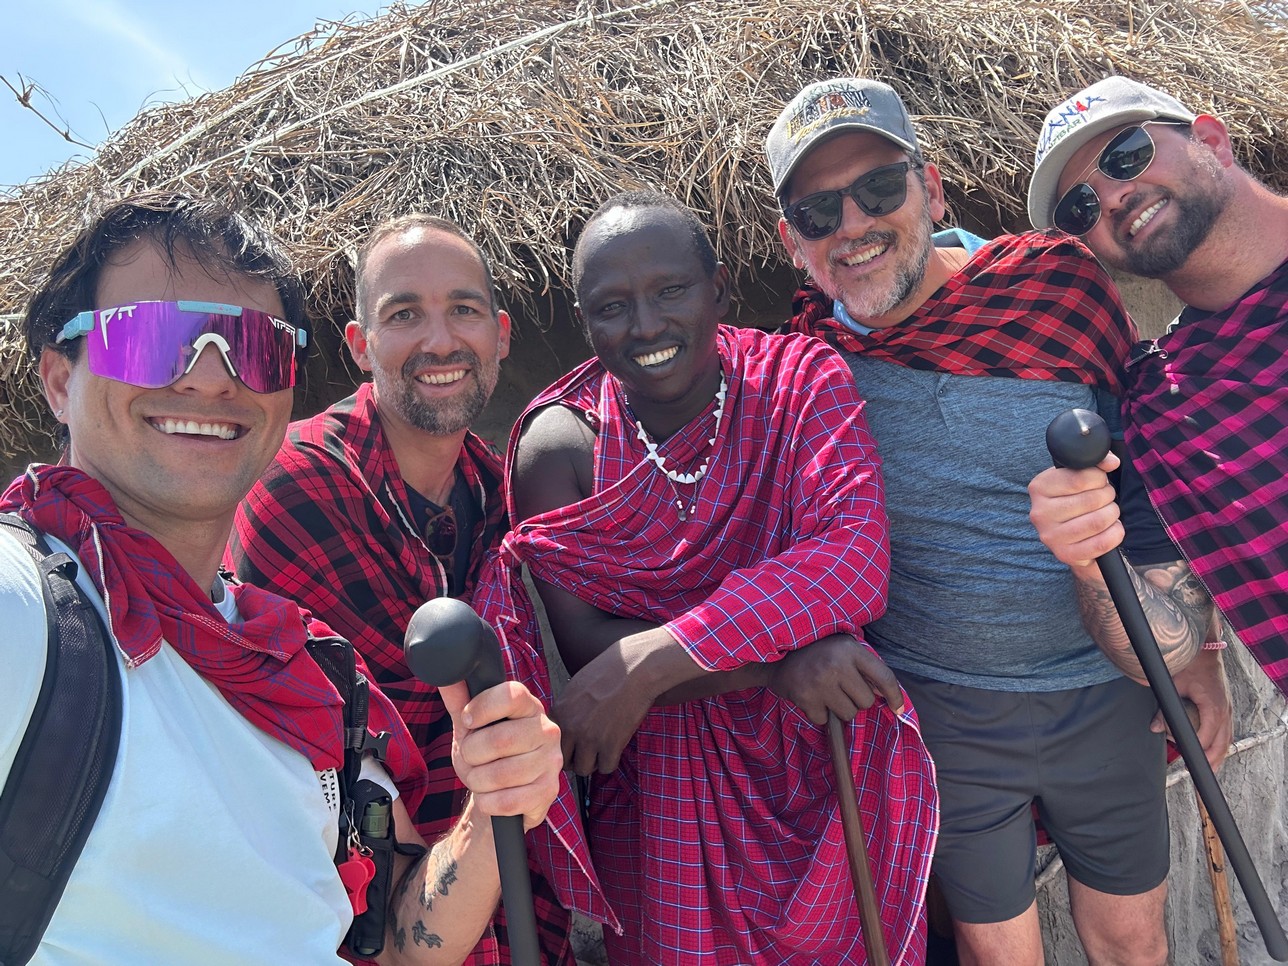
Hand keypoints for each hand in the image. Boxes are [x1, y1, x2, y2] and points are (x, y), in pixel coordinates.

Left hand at [440, 680, 562, 830]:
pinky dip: (487, 802)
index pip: (512, 694)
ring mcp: (551, 762)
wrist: (503, 792)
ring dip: (478, 781)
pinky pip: (505, 801)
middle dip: (472, 754)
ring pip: (499, 774)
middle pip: (500, 739)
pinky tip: (492, 796)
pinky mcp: (548, 791)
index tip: (468, 720)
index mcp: (529, 707)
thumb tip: (446, 675)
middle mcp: (547, 730)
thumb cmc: (487, 753)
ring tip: (482, 778)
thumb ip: (459, 701)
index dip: (482, 707)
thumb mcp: (471, 726)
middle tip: (472, 757)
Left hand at [552, 646, 654, 775]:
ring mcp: (589, 738)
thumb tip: (563, 727)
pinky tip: (615, 748)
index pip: (550, 743)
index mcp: (559, 712)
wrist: (634, 669)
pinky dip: (611, 761)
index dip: (563, 746)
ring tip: (602, 750)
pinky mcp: (610, 745)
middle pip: (564, 761)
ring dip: (593, 763)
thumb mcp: (575, 687)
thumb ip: (565, 710)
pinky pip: (606, 767)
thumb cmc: (608, 672)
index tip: (574, 745)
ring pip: (583, 769)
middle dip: (576, 758)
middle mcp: (570, 728)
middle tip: (588, 751)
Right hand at [769, 633, 903, 724]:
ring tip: (825, 691)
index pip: (884, 677)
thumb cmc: (817, 651)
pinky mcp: (805, 697)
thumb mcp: (843, 648)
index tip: (898, 709)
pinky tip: (811, 697)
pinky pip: (824, 720)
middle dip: (856, 699)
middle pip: (866, 701)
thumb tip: (886, 696)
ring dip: (838, 708)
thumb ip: (864, 667)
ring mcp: (820, 682)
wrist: (775, 654)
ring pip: (848, 714)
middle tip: (840, 687)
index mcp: (850, 649)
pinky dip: (819, 713)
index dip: (895, 696)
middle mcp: (837, 664)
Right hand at [1028, 454, 1124, 569]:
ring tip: (1109, 512)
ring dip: (1112, 514)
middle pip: (1092, 500)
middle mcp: (1040, 513)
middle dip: (1108, 497)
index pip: (1079, 478)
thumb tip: (1112, 461)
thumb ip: (1095, 464)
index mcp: (1039, 488)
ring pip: (1098, 521)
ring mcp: (1051, 536)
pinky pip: (1102, 542)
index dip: (1099, 478)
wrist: (1069, 537)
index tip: (1100, 481)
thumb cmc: (1075, 501)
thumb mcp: (1078, 478)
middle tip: (1106, 498)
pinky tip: (1111, 528)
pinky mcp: (1065, 554)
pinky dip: (1115, 533)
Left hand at [1157, 648, 1232, 769]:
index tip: (1188, 762)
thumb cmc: (1189, 663)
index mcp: (1213, 706)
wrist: (1203, 648)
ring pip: (1226, 739)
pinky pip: (1225, 731)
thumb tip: (1156, 727)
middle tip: (1201, 777)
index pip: (1206, 736)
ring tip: (1208, 771)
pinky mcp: (1224, 707)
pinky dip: (1219, 744)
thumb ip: (1164, 708)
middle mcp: (1224, 710)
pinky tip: (1214, 753)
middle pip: (1221, 743)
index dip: (1196, 751)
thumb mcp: (1172, 684)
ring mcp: (1226, 708)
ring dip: (1217, 756)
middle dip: (1211, 762)